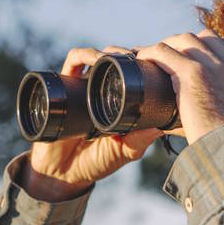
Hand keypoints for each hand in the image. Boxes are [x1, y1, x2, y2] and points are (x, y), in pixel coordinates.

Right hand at [22, 46, 163, 201]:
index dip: (146, 64)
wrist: (61, 172)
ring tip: (121, 57)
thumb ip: (140, 140)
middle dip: (130, 54)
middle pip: (118, 60)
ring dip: (111, 52)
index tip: (157, 64)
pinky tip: (95, 59)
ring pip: (99, 56)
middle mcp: (103, 89)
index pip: (136, 74)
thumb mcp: (125, 151)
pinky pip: (73, 62)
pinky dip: (84, 56)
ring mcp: (84, 85)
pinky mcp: (64, 85)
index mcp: (122, 100)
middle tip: (141, 57)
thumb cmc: (96, 162)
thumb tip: (163, 126)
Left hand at [135, 29, 223, 143]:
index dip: (214, 47)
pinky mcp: (192, 72)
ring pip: (183, 41)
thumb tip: (223, 113)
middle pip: (206, 38)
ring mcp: (213, 65)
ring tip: (156, 57)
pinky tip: (143, 59)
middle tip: (174, 56)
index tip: (201, 56)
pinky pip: (164, 52)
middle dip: (188, 44)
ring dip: (169, 46)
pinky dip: (151, 53)